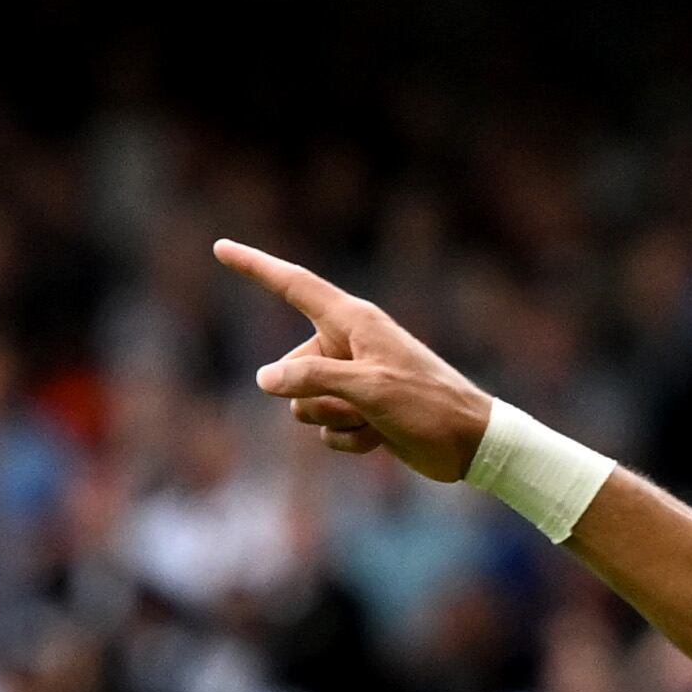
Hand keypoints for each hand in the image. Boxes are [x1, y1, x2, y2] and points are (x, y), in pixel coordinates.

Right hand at [213, 241, 491, 480]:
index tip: (221, 247)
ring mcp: (353, 380)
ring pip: (303, 404)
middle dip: (314, 396)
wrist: (470, 444)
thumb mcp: (368, 389)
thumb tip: (265, 378)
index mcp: (353, 321)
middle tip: (363, 404)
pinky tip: (382, 438)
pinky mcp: (360, 411)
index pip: (293, 285)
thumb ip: (313, 379)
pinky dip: (349, 439)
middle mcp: (349, 345)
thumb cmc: (426, 406)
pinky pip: (326, 428)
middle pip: (291, 369)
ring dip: (335, 420)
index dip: (254, 267)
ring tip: (376, 420)